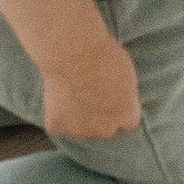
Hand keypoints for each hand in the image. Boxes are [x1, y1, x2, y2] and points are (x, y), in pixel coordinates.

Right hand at [40, 26, 143, 141]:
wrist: (75, 53)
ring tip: (71, 89)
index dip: (117, 108)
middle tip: (88, 91)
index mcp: (128, 115)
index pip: (126, 121)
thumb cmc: (104, 55)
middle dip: (98, 115)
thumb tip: (115, 91)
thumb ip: (120, 91)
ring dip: (76, 115)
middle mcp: (107, 129)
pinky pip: (56, 123)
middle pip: (104, 127)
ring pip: (79, 127)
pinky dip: (55, 113)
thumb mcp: (125, 72)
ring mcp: (81, 130)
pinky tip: (56, 95)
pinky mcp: (58, 126)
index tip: (110, 96)